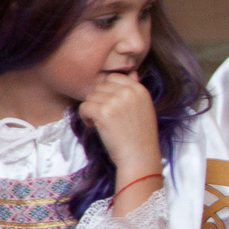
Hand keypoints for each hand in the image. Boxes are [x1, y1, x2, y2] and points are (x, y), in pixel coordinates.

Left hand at [75, 73, 160, 204]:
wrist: (139, 157)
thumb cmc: (140, 135)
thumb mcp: (144, 108)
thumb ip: (136, 89)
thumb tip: (132, 72)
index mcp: (140, 90)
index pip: (114, 77)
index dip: (108, 92)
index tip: (112, 106)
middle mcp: (129, 92)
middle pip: (100, 86)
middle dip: (99, 100)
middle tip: (105, 117)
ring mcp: (116, 101)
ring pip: (90, 96)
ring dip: (91, 110)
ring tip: (101, 123)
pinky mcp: (103, 112)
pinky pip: (84, 106)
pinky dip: (85, 118)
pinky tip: (95, 127)